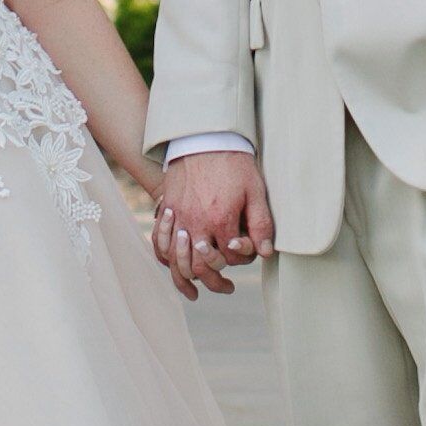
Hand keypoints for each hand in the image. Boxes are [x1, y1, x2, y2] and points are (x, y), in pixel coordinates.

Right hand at [150, 153, 275, 299]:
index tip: (245, 255)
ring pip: (175, 260)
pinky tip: (173, 266)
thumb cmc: (234, 163)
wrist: (204, 136)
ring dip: (185, 279)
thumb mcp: (255, 190)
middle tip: (227, 287)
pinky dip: (164, 258)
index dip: (239, 261)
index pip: (228, 258)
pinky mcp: (167, 209)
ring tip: (196, 290)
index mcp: (220, 220)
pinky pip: (159, 242)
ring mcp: (177, 217)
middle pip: (199, 267)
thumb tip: (265, 253)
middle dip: (214, 282)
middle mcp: (195, 223)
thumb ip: (261, 223)